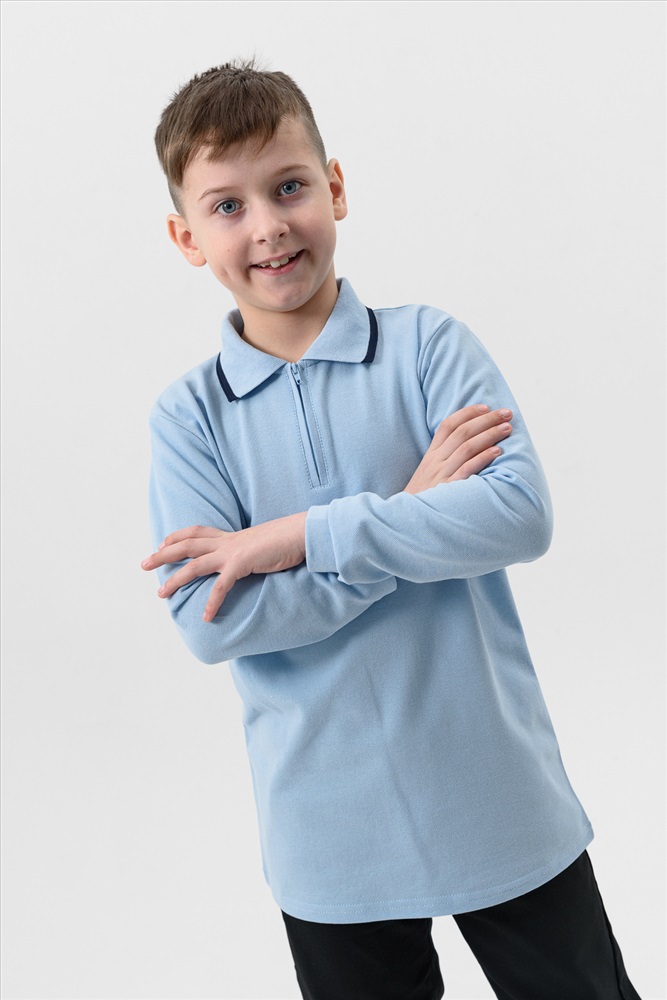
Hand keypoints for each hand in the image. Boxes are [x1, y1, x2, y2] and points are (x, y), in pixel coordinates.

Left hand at [141, 512, 306, 621]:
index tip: (162, 543)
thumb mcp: (264, 544)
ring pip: (194, 565)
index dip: (177, 536)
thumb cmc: (288, 539)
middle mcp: (227, 542)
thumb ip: (251, 552)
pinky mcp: (242, 564)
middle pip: (186, 545)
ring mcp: (233, 552)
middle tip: (143, 564)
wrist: (302, 533)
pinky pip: (221, 586)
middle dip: (162, 555)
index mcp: (232, 536)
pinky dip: (212, 602)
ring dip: (175, 580)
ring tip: (161, 595)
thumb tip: (251, 559)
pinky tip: (205, 616)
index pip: (197, 532)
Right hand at [403, 404, 511, 494]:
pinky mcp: (448, 489)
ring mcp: (441, 474)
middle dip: (486, 419)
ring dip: (489, 435)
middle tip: (506, 413)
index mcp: (431, 455)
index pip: (448, 425)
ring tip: (507, 428)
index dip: (467, 413)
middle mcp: (436, 461)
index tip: (485, 407)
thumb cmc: (423, 498)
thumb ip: (445, 459)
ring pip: (467, 447)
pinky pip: (467, 469)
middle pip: (462, 432)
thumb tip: (469, 445)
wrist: (407, 520)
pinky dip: (482, 458)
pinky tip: (497, 451)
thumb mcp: (428, 474)